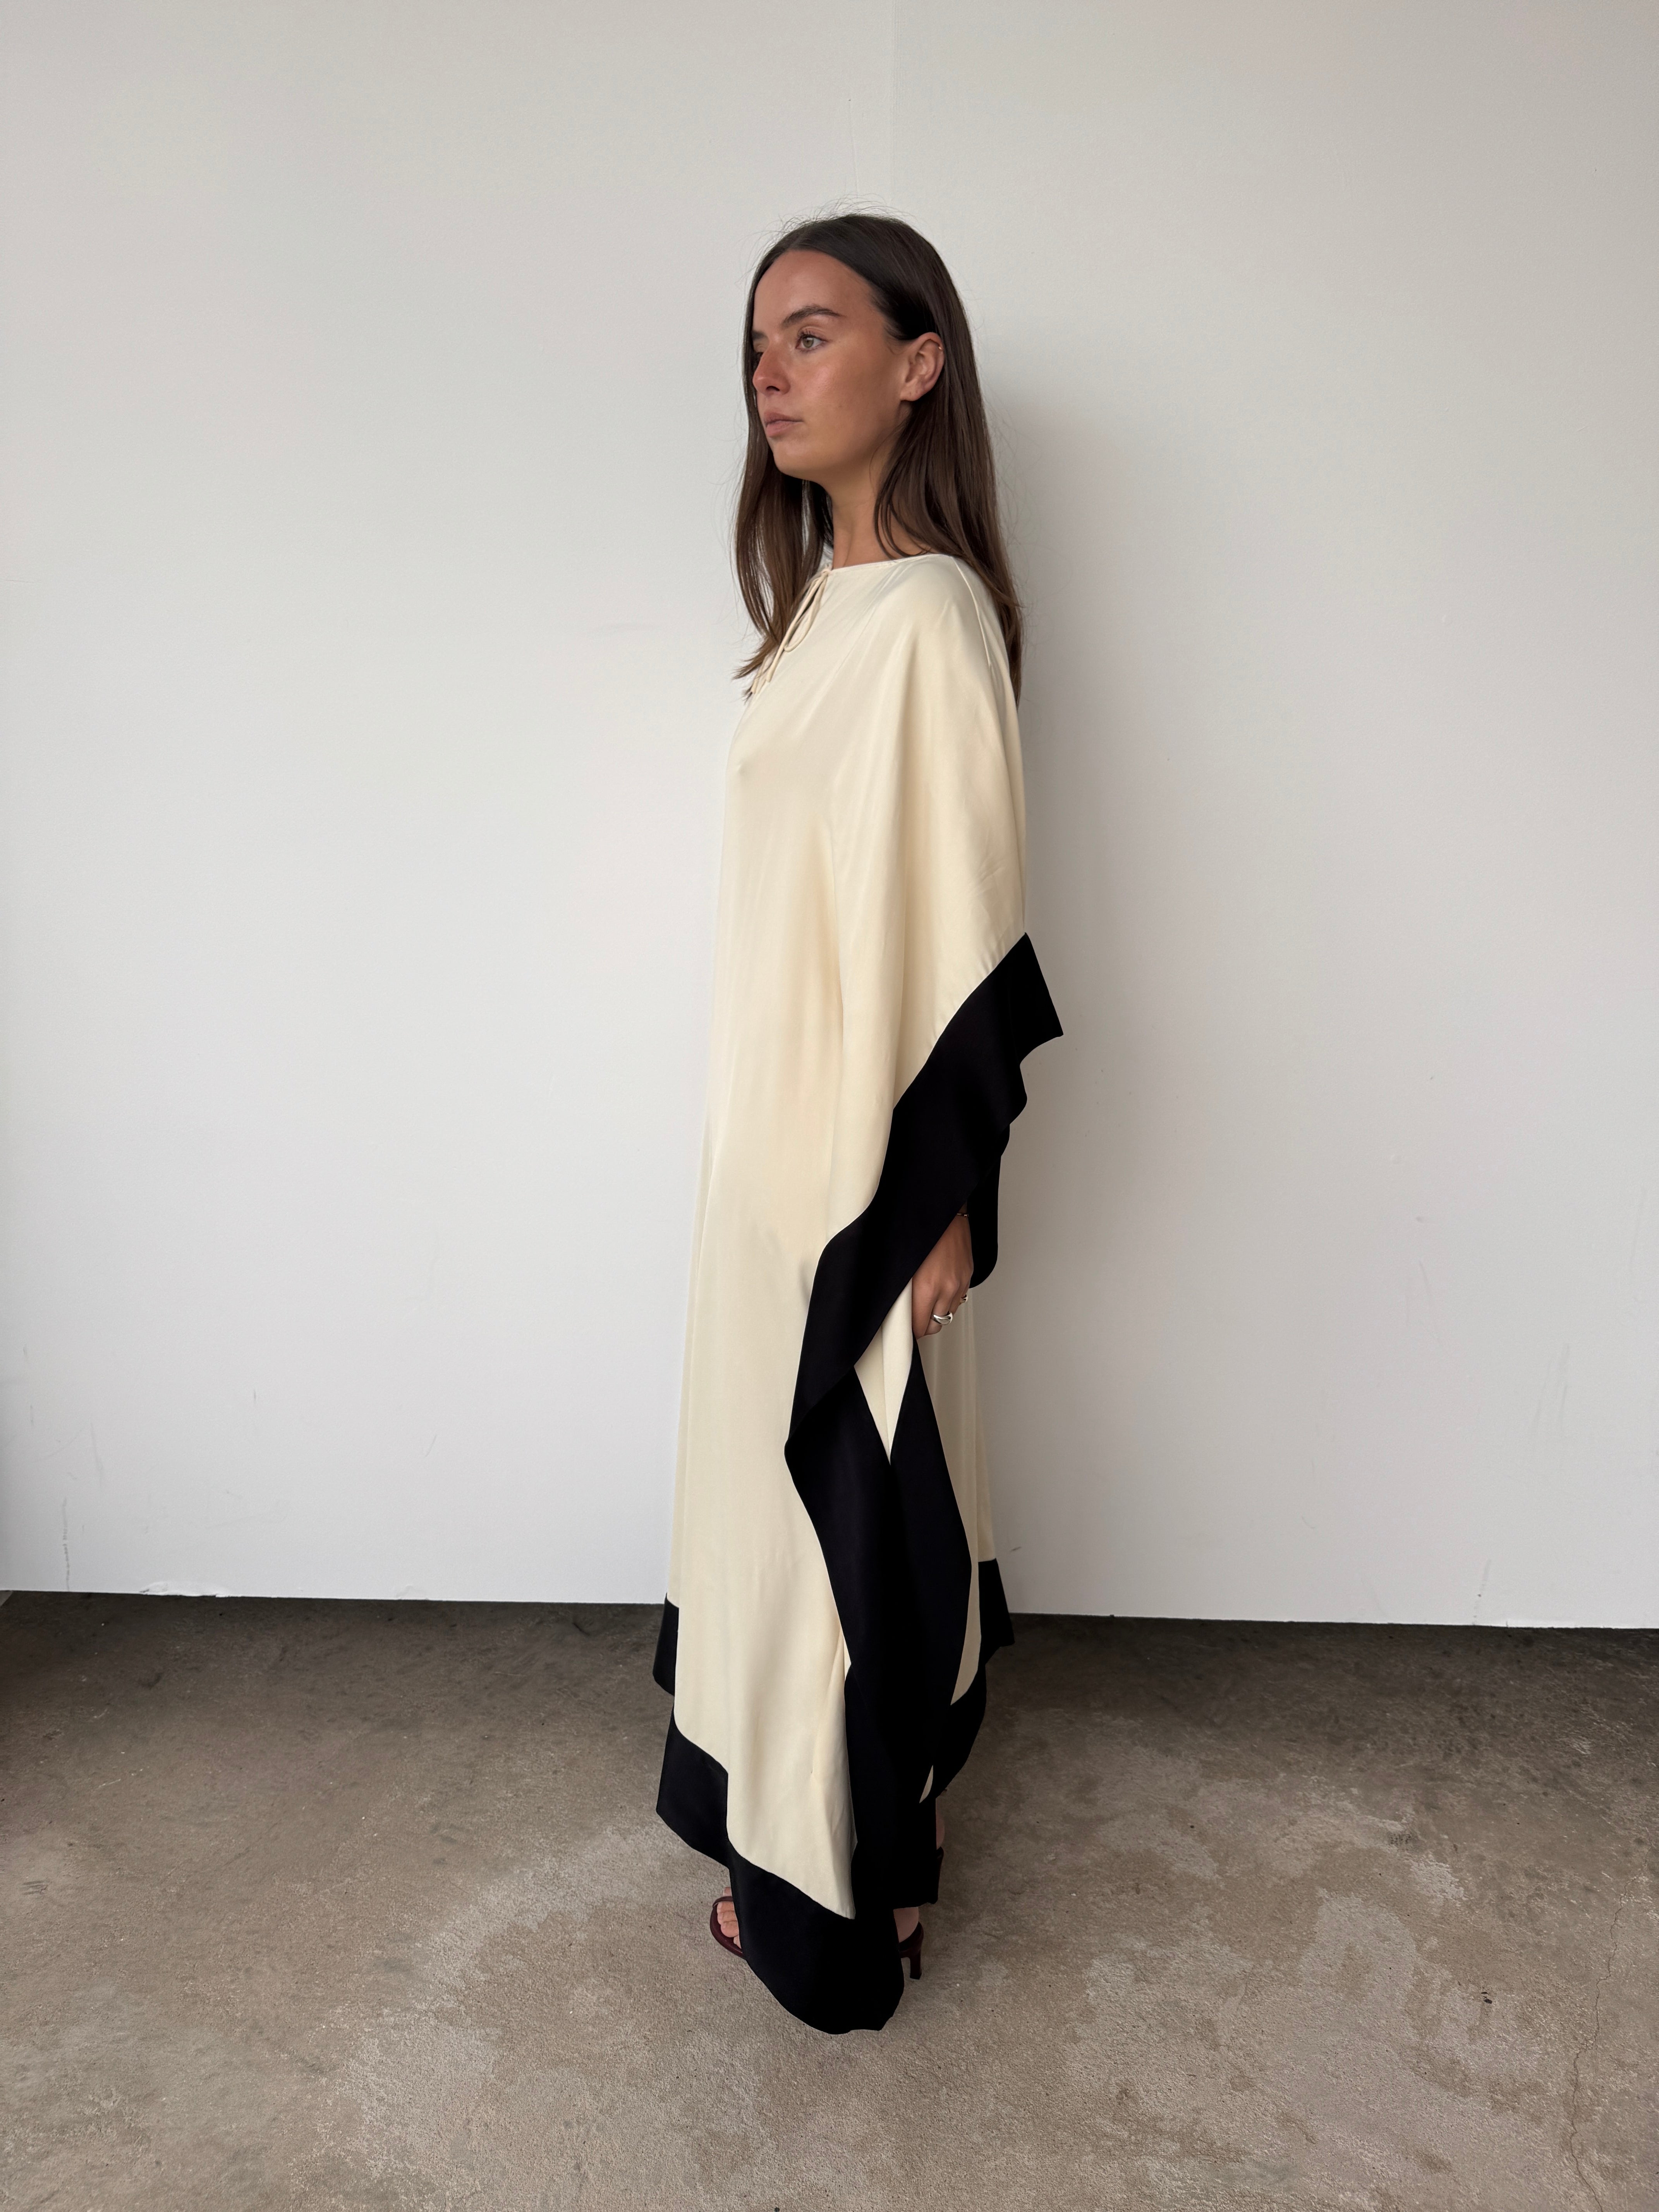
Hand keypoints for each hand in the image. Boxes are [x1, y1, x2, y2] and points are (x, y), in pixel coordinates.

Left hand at [912, 1210, 972, 1337]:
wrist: (941, 1209)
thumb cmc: (917, 1231)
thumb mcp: (901, 1263)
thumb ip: (901, 1291)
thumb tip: (896, 1310)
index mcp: (927, 1287)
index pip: (920, 1327)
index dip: (910, 1331)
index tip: (903, 1328)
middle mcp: (947, 1288)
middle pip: (936, 1324)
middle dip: (923, 1325)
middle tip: (912, 1319)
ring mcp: (960, 1282)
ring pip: (949, 1313)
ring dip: (937, 1312)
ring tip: (925, 1303)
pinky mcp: (968, 1274)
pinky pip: (959, 1298)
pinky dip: (948, 1299)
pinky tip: (938, 1289)